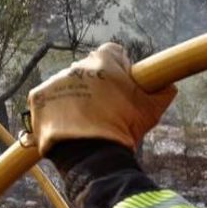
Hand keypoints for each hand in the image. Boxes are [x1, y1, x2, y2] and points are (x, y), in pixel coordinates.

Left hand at [27, 43, 175, 154]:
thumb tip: (169, 86)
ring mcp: (55, 81)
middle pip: (88, 69)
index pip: (113, 53)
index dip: (118, 68)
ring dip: (74, 97)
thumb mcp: (151, 110)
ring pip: (67, 84)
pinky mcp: (38, 97)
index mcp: (105, 61)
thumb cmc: (123, 129)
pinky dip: (54, 109)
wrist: (91, 154)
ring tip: (84, 122)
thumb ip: (163, 92)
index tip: (121, 86)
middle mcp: (77, 65)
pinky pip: (46, 99)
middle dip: (95, 85)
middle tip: (103, 109)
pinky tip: (65, 124)